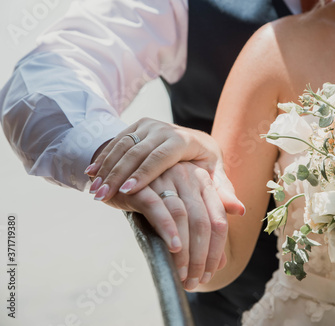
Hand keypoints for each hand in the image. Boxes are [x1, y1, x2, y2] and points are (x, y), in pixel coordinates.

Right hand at [85, 117, 243, 215]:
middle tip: (104, 195)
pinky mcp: (134, 127)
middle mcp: (164, 128)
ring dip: (107, 168)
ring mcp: (147, 126)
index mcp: (184, 139)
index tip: (131, 190)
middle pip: (138, 150)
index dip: (146, 171)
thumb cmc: (201, 162)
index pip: (163, 154)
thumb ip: (222, 192)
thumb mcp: (213, 175)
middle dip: (119, 174)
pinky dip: (103, 159)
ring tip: (95, 191)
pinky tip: (92, 176)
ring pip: (123, 145)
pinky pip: (115, 142)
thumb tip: (240, 211)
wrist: (188, 139)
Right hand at [103, 162, 230, 289]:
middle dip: (201, 257)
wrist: (121, 170)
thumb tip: (223, 263)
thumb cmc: (159, 191)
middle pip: (203, 223)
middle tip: (195, 282)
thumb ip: (208, 230)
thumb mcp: (187, 205)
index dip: (217, 250)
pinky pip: (158, 208)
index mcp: (203, 181)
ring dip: (185, 252)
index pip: (219, 220)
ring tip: (183, 274)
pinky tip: (173, 248)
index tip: (210, 274)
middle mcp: (188, 176)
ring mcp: (166, 177)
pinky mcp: (142, 184)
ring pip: (183, 218)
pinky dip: (167, 229)